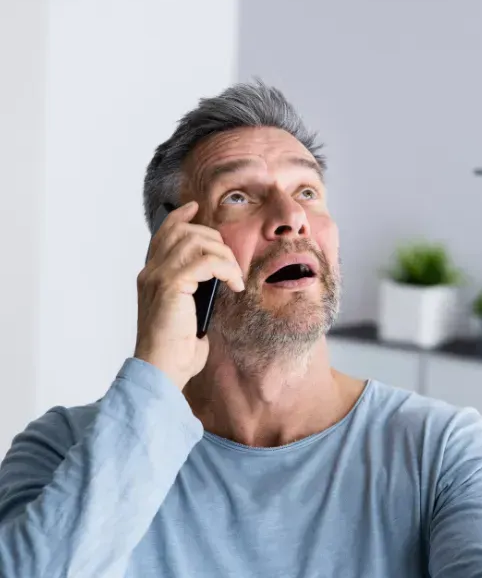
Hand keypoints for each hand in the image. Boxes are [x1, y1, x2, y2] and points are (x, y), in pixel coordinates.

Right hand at [134, 201, 244, 389]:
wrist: (162, 370)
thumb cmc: (176, 348)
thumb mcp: (187, 311)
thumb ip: (193, 289)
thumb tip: (216, 277)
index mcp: (151, 275)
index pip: (164, 233)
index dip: (181, 217)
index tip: (198, 208)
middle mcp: (150, 272)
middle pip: (185, 232)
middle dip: (215, 241)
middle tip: (231, 265)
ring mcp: (158, 277)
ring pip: (196, 242)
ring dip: (224, 255)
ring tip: (234, 276)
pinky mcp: (171, 286)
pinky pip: (205, 261)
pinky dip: (226, 268)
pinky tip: (234, 284)